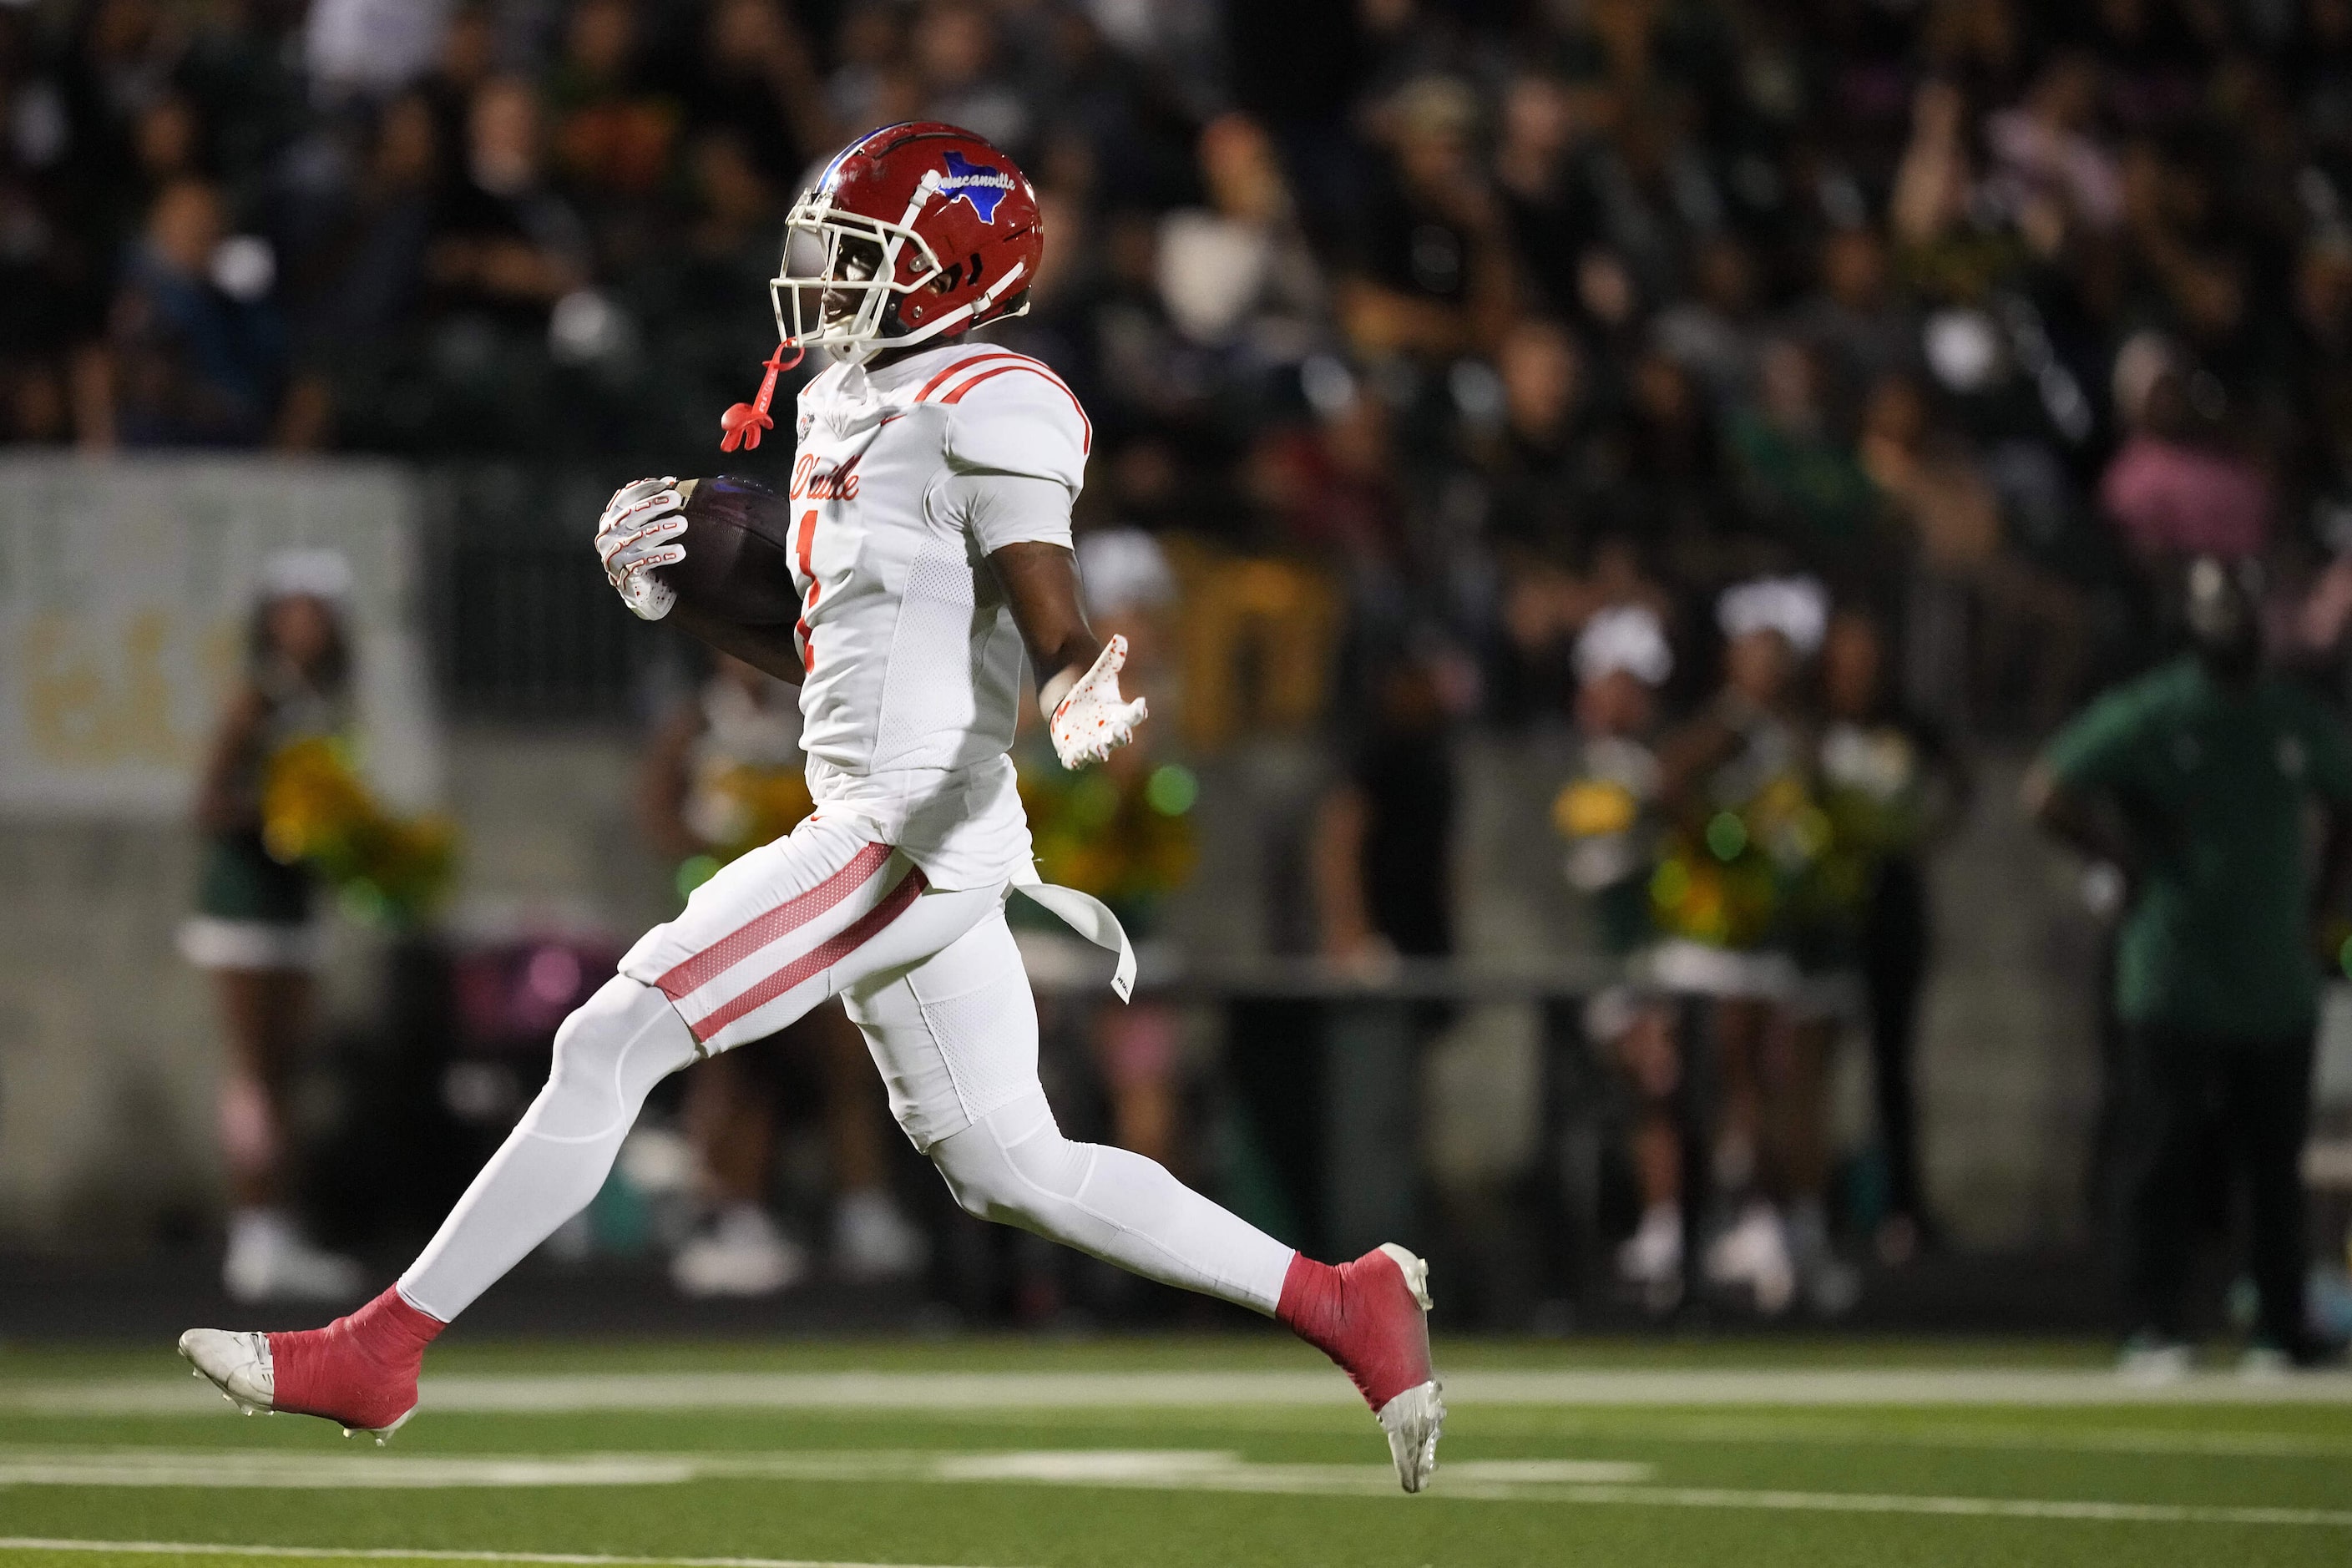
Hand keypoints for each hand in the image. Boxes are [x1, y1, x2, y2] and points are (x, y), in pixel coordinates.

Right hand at [595, 476, 684, 620]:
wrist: (633, 585)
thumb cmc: (641, 549)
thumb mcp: (642, 526)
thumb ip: (651, 505)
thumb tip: (670, 480)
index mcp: (610, 519)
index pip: (625, 498)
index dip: (646, 488)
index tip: (668, 483)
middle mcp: (607, 535)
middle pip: (632, 514)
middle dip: (655, 504)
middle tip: (677, 499)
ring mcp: (613, 554)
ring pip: (641, 537)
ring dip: (664, 528)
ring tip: (684, 524)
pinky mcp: (624, 572)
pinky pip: (646, 561)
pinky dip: (664, 554)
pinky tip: (680, 551)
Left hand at [1045, 635, 1147, 768]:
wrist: (1067, 698)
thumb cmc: (1089, 687)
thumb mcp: (1099, 671)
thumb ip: (1110, 658)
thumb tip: (1120, 638)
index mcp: (1119, 714)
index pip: (1133, 715)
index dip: (1137, 712)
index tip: (1140, 705)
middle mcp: (1108, 732)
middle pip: (1117, 738)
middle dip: (1119, 737)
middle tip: (1119, 733)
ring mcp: (1091, 743)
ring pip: (1098, 752)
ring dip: (1098, 753)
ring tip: (1096, 749)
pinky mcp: (1072, 750)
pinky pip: (1075, 760)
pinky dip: (1075, 761)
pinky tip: (1073, 759)